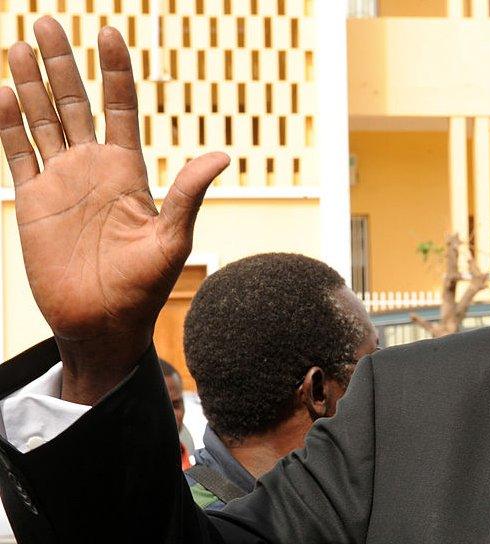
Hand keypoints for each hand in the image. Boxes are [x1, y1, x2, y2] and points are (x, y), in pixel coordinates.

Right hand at [0, 17, 227, 402]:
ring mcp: (60, 182)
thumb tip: (223, 155)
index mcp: (128, 171)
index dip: (114, 70)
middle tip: (46, 20)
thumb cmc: (144, 287)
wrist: (102, 324)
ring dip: (30, 82)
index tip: (108, 31)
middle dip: (62, 63)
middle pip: (73, 102)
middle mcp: (92, 168)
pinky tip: (2, 91)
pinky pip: (16, 154)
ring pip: (41, 120)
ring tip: (20, 41)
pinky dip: (7, 124)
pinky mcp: (32, 202)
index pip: (120, 106)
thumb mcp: (171, 239)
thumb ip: (187, 194)